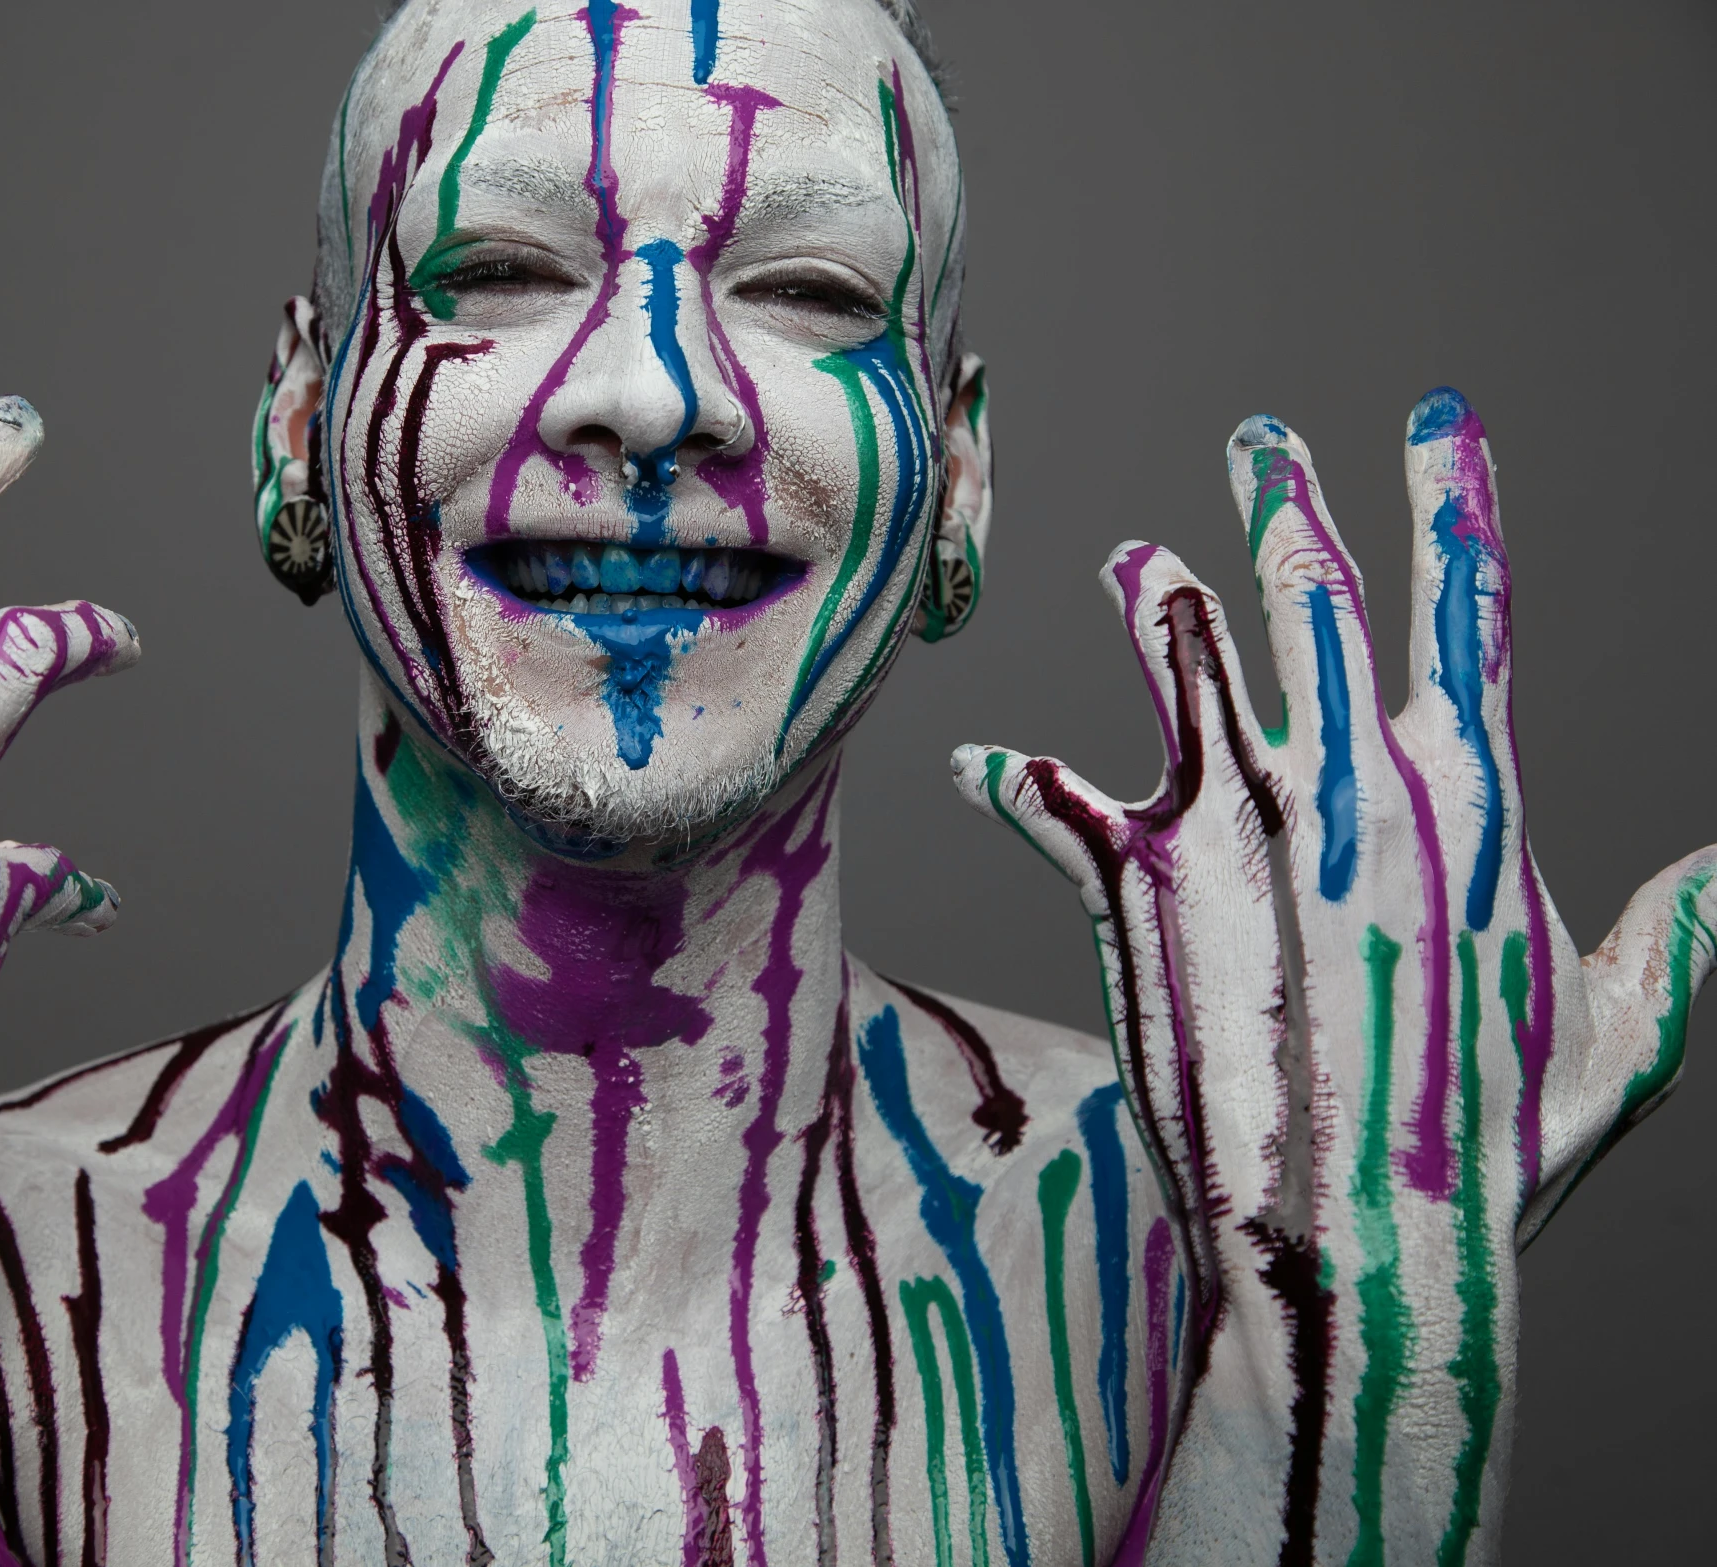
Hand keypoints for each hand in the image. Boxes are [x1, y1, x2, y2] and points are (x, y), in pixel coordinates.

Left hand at [951, 390, 1712, 1559]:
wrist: (1358, 1242)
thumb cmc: (1493, 1153)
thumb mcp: (1614, 1038)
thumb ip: (1669, 940)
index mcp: (1470, 797)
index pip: (1466, 610)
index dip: (1453, 505)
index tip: (1435, 423)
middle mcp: (1349, 780)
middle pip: (1315, 596)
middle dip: (1289, 507)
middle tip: (1264, 440)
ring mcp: (1237, 819)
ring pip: (1183, 655)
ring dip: (1159, 599)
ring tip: (1140, 563)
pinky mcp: (1137, 882)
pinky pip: (1049, 802)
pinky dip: (1010, 782)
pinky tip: (980, 766)